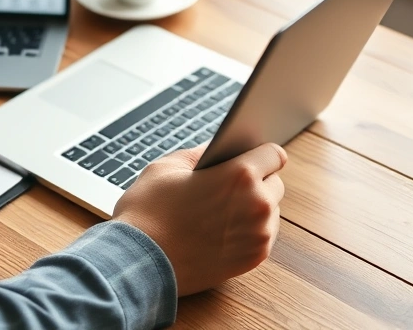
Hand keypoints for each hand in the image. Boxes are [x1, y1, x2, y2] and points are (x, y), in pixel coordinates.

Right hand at [112, 142, 286, 295]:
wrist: (137, 261)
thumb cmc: (147, 212)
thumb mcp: (168, 167)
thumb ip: (202, 154)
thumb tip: (218, 150)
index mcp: (240, 175)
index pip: (274, 154)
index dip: (260, 153)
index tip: (251, 157)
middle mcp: (257, 205)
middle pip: (275, 184)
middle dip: (256, 182)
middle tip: (228, 187)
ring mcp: (258, 235)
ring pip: (270, 213)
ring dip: (254, 209)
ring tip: (222, 210)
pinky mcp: (253, 259)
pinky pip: (262, 236)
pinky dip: (248, 231)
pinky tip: (223, 229)